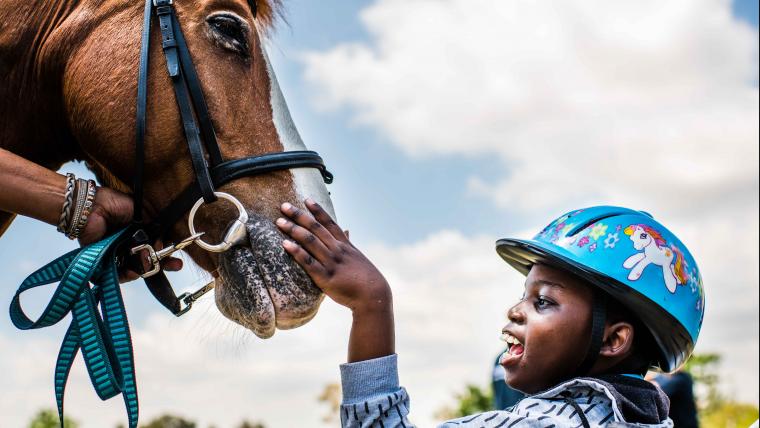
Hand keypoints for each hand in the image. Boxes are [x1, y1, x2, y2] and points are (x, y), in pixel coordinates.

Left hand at [79, 187, 181, 280]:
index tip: (178, 259)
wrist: (92, 207)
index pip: (157, 246)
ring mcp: (118, 253)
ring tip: (148, 263)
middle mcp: (129, 244)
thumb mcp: (142, 214)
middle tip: (174, 266)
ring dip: (144, 268)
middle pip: (148, 260)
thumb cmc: (114, 204)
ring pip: (135, 268)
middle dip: (162, 264)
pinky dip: (127, 275)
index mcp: (139, 232)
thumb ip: (155, 230)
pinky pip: (118, 274)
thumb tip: (162, 245)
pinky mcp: (104, 261)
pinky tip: (134, 271)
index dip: (168, 253)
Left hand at [277, 199, 393, 361]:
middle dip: (299, 216)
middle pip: (316, 228)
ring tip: (279, 221)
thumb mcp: (357, 256)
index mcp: (345, 244)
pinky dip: (296, 252)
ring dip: (293, 229)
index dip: (317, 210)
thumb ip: (348, 242)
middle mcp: (337, 250)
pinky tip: (285, 244)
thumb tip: (346, 230)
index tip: (306, 199)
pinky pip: (308, 262)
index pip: (329, 223)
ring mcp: (331, 262)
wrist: (373, 295)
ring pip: (310, 241)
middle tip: (284, 206)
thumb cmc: (364, 277)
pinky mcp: (325, 277)